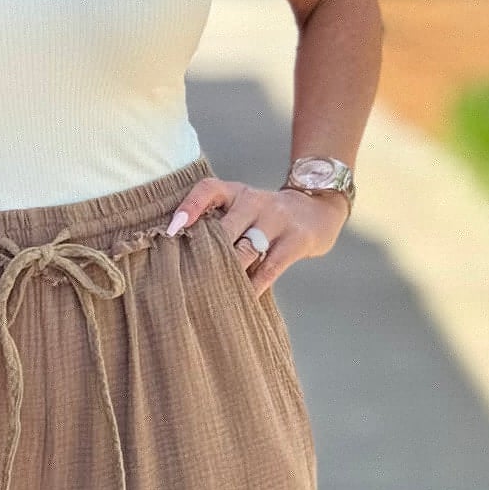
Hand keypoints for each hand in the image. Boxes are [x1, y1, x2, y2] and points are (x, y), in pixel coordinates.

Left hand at [163, 174, 346, 295]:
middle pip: (224, 228)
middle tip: (183, 279)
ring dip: (226, 273)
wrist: (316, 208)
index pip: (208, 189)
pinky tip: (242, 300)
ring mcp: (277, 219)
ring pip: (244, 250)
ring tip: (206, 294)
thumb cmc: (266, 215)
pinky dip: (254, 286)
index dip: (189, 207)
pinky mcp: (296, 240)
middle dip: (203, 255)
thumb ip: (218, 222)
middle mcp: (254, 201)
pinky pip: (270, 268)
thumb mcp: (242, 207)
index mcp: (236, 191)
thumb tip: (179, 254)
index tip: (171, 230)